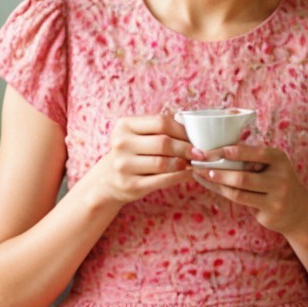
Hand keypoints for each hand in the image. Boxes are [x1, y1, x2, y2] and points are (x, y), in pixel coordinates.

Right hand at [83, 114, 197, 207]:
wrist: (107, 180)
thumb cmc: (131, 153)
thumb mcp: (137, 135)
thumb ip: (159, 128)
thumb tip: (193, 127)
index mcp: (125, 125)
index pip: (161, 122)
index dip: (182, 130)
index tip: (195, 137)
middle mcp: (121, 144)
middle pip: (163, 143)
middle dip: (186, 148)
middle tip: (200, 153)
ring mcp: (124, 165)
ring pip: (164, 163)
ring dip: (184, 163)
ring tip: (194, 163)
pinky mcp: (131, 185)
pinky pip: (163, 180)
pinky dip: (180, 177)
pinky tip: (189, 174)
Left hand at [190, 141, 307, 235]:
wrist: (298, 211)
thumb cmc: (277, 182)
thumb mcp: (273, 166)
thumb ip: (252, 159)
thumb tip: (218, 148)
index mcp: (279, 159)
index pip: (256, 153)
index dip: (235, 152)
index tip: (215, 150)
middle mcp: (280, 178)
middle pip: (243, 176)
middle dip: (218, 170)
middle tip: (200, 164)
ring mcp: (276, 198)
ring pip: (238, 192)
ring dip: (217, 183)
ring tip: (201, 174)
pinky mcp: (268, 213)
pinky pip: (240, 202)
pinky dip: (222, 192)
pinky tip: (212, 186)